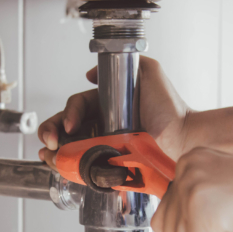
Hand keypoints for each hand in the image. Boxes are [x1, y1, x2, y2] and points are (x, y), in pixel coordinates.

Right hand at [39, 56, 192, 168]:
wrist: (184, 136)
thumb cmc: (171, 108)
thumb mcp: (149, 72)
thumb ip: (126, 63)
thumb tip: (90, 74)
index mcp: (108, 106)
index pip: (78, 106)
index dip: (69, 113)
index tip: (72, 125)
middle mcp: (103, 125)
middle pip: (67, 127)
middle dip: (52, 132)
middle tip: (49, 141)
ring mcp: (105, 146)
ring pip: (71, 147)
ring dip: (54, 151)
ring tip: (49, 155)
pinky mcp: (110, 164)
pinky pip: (85, 166)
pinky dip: (68, 168)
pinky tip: (59, 167)